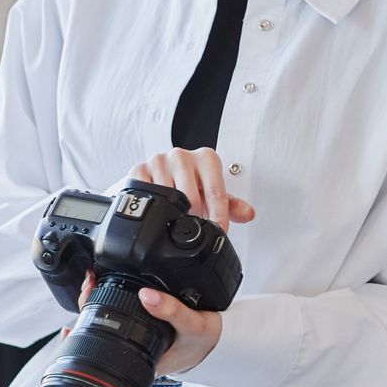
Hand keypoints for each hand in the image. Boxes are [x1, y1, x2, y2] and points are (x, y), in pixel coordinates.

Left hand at [62, 272, 220, 373]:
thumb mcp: (194, 325)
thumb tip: (146, 295)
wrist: (217, 343)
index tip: (87, 297)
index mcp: (141, 361)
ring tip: (94, 282)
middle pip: (98, 333)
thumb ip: (172, 310)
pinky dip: (111, 303)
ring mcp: (136, 344)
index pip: (103, 346)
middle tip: (90, 281)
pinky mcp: (142, 332)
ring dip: (97, 304)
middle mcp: (134, 355)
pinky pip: (120, 319)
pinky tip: (106, 290)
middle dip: (87, 307)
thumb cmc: (205, 340)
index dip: (86, 324)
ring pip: (107, 325)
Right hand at [121, 147, 255, 234]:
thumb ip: (231, 204)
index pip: (215, 191)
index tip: (219, 231)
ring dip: (174, 215)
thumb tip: (248, 213)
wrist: (160, 173)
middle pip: (192, 198)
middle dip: (195, 218)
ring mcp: (159, 162)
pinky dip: (154, 209)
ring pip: (169, 199)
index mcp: (206, 158)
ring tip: (176, 220)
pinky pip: (148, 195)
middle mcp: (182, 156)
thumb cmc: (190, 181)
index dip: (218, 216)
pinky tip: (157, 212)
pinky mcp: (138, 170)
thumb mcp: (211, 191)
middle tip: (194, 228)